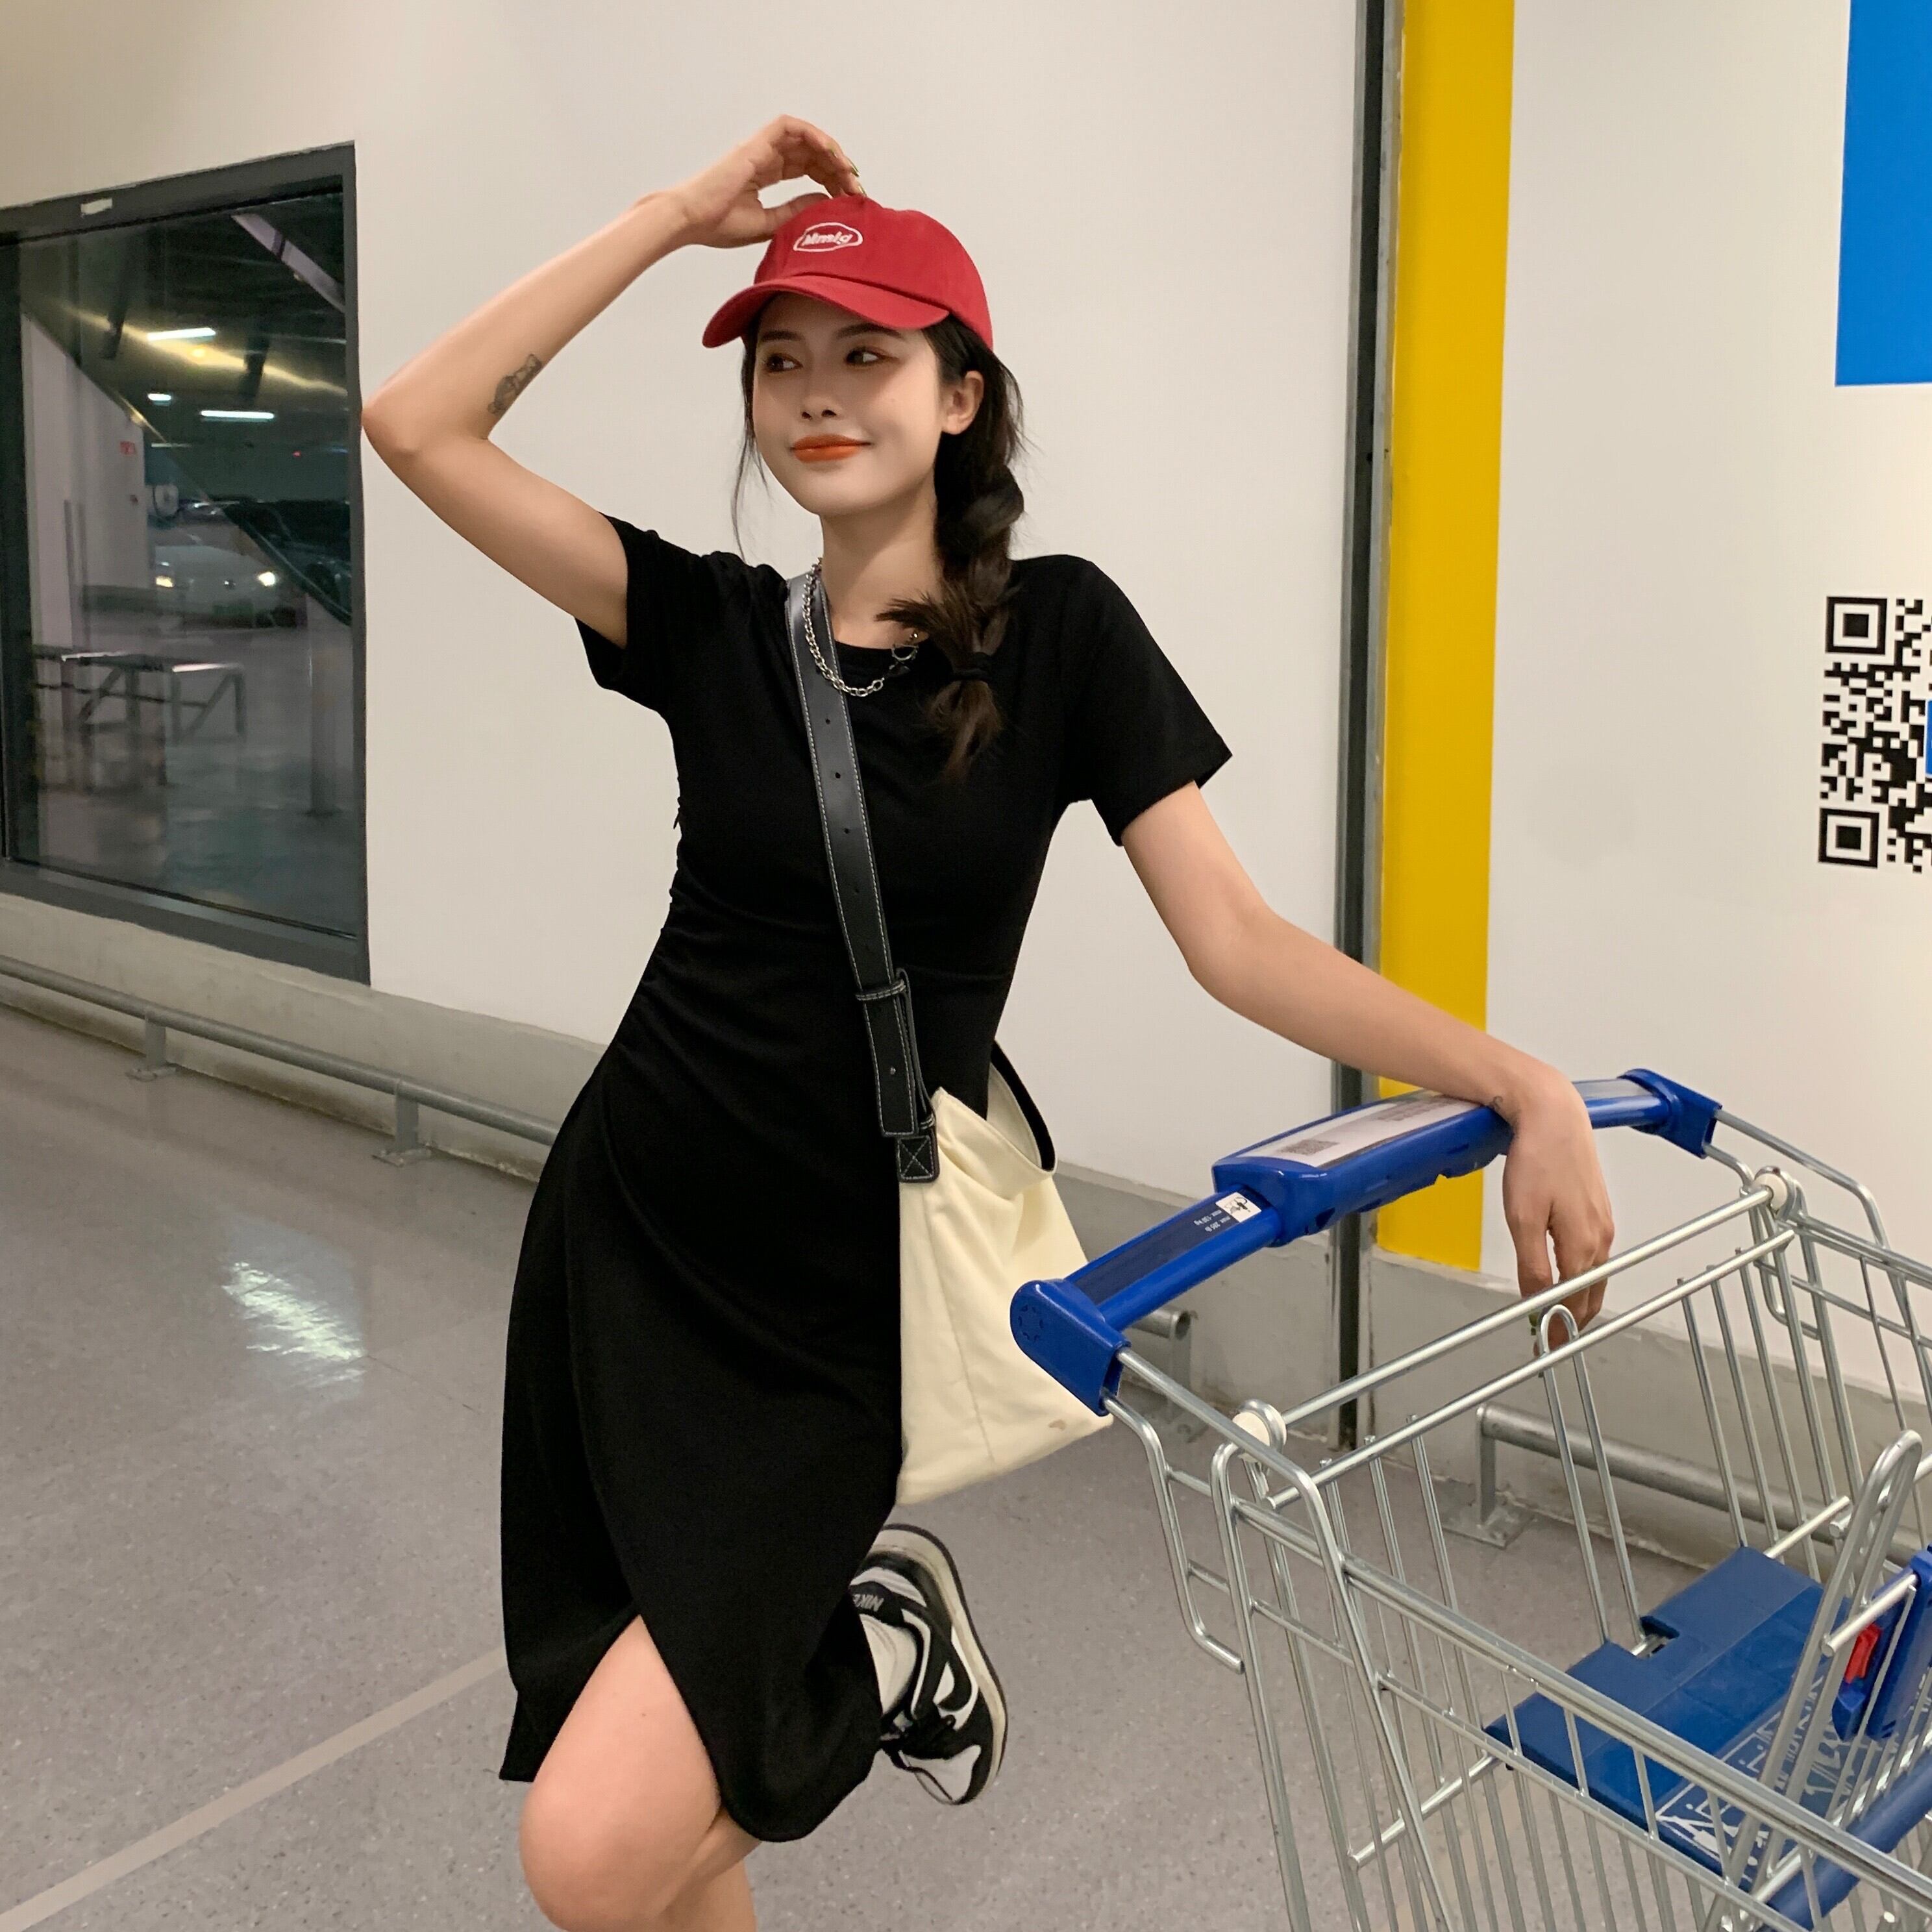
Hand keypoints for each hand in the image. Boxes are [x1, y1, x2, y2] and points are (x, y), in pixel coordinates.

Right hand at [667, 116, 864, 251]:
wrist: (690, 219)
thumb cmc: (717, 225)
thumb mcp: (769, 223)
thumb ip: (795, 210)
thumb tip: (823, 201)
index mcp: (764, 174)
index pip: (806, 168)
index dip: (830, 179)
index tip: (848, 198)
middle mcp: (764, 157)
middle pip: (810, 153)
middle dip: (837, 168)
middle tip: (856, 188)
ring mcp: (760, 148)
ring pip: (805, 138)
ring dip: (831, 152)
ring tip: (849, 172)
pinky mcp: (756, 144)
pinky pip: (790, 126)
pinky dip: (814, 135)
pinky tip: (831, 154)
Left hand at [1496, 1064, 1615, 1331]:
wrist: (1553, 1115)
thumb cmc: (1537, 1159)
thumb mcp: (1522, 1217)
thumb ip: (1532, 1265)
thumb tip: (1538, 1301)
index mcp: (1583, 1244)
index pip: (1574, 1301)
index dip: (1560, 1327)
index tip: (1545, 1346)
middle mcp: (1601, 1237)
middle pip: (1591, 1293)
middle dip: (1573, 1319)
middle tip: (1551, 1337)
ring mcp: (1602, 1222)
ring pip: (1594, 1274)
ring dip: (1580, 1298)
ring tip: (1560, 1315)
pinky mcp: (1597, 1208)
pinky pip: (1593, 1254)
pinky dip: (1583, 1274)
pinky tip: (1569, 1275)